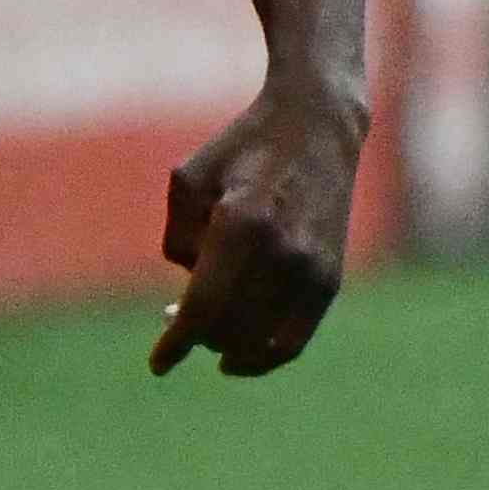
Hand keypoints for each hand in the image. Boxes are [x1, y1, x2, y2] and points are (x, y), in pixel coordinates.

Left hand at [148, 76, 360, 378]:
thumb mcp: (188, 180)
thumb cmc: (242, 148)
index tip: (158, 365)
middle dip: (195, 334)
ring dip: (223, 345)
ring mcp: (311, 268)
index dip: (176, 342)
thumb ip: (179, 241)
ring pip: (258, 341)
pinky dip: (262, 359)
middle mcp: (282, 251)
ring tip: (205, 328)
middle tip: (172, 318)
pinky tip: (235, 360)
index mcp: (241, 223)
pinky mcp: (330, 278)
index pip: (203, 307)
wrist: (317, 125)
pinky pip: (293, 342)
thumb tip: (188, 298)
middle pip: (228, 329)